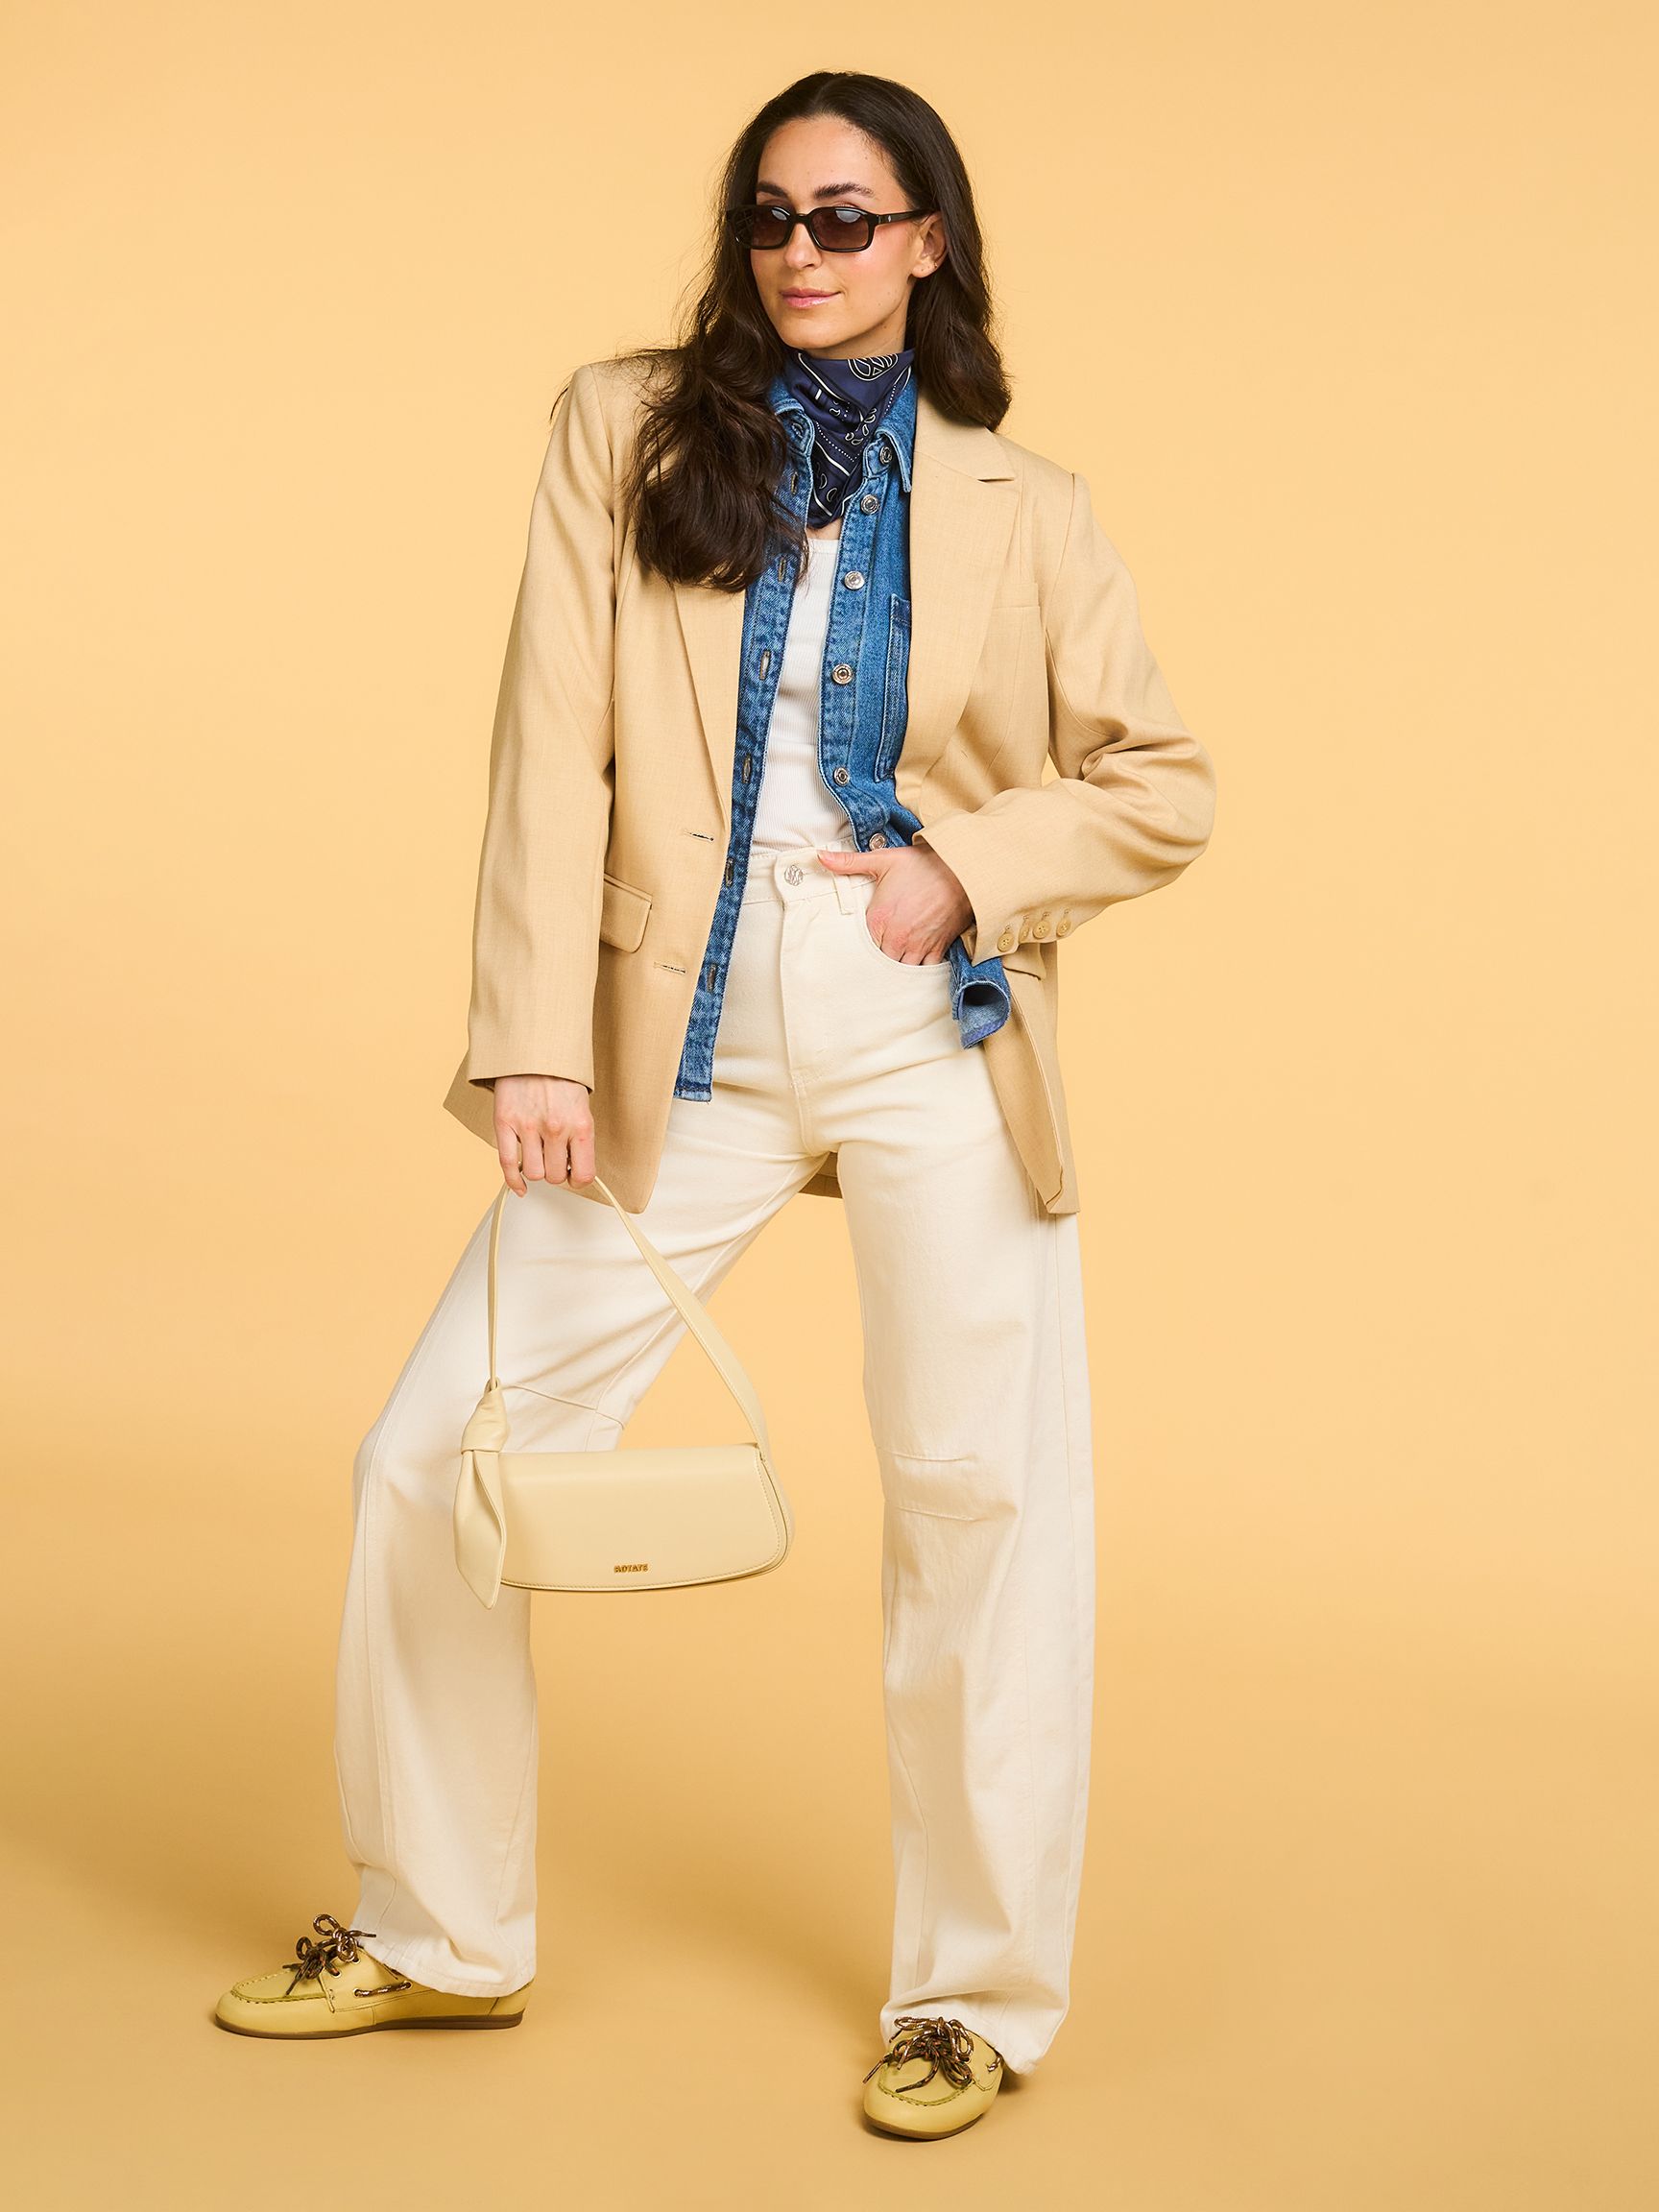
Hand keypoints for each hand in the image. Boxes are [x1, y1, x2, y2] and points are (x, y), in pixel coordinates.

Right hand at [492, 1074, 594, 1195]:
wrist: (534, 1049)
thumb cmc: (559, 1076)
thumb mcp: (581, 1106)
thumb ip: (579, 1137)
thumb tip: (574, 1167)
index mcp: (580, 1124)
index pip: (584, 1173)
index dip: (578, 1180)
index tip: (573, 1176)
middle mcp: (556, 1128)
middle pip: (555, 1176)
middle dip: (555, 1172)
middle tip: (554, 1159)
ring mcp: (528, 1126)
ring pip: (533, 1173)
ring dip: (536, 1170)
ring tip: (538, 1156)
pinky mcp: (505, 1123)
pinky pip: (508, 1164)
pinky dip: (514, 1181)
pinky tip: (520, 1184)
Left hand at [816, 842, 972, 964]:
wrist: (961, 869)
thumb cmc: (922, 865)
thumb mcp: (883, 860)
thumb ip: (849, 862)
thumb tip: (820, 856)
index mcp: (878, 919)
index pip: (859, 948)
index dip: (857, 952)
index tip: (856, 952)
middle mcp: (897, 937)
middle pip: (878, 964)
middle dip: (875, 964)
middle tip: (870, 966)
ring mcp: (918, 946)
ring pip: (900, 972)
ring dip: (894, 971)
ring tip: (888, 970)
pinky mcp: (937, 948)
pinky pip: (924, 972)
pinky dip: (917, 973)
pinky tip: (911, 970)